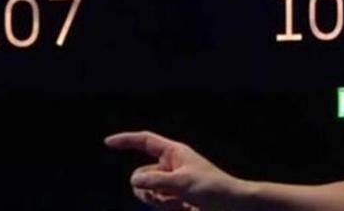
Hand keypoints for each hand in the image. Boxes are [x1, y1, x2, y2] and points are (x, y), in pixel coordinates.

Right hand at [105, 131, 246, 210]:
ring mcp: (172, 184)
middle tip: (163, 197)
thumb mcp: (182, 184)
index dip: (126, 140)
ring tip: (178, 206)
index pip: (145, 141)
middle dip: (147, 188)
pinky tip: (183, 209)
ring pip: (148, 191)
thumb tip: (134, 181)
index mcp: (174, 153)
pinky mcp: (176, 199)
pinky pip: (158, 202)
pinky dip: (165, 207)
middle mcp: (171, 166)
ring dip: (157, 201)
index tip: (108, 143)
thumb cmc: (213, 189)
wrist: (235, 207)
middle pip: (142, 174)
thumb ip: (155, 181)